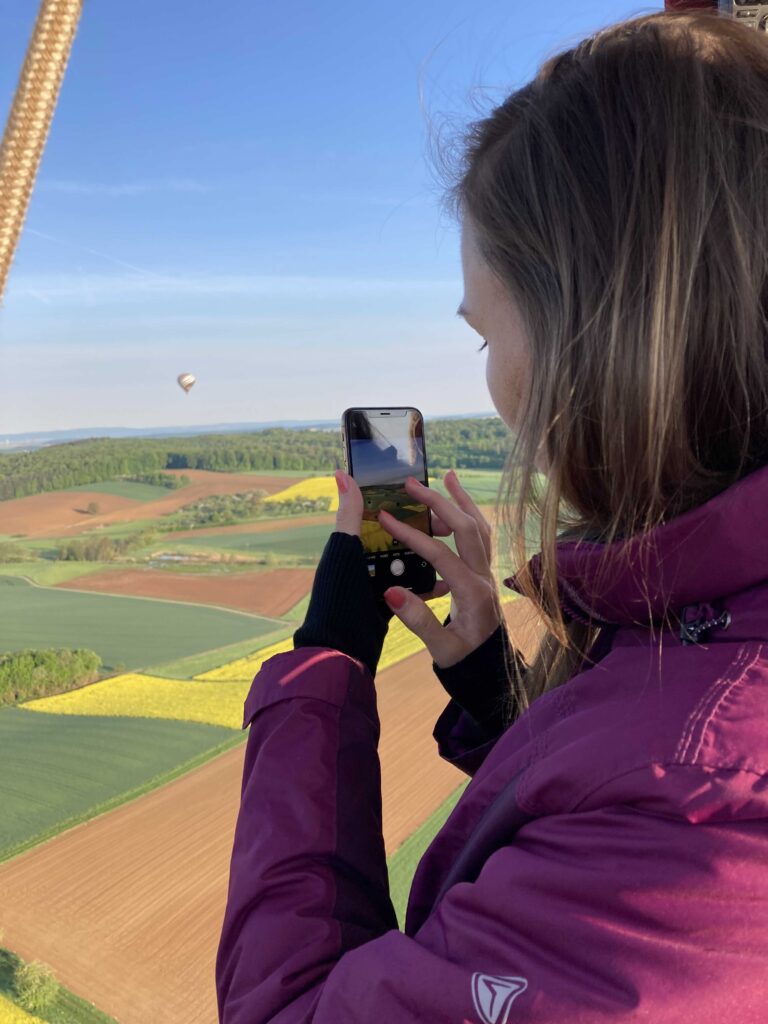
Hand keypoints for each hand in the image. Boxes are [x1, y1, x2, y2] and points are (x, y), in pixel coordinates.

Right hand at [376, 470, 503, 669]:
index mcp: (473, 594)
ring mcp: (488, 574)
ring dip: (462, 501)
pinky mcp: (485, 575)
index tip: (385, 518)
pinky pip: (481, 537)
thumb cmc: (466, 663)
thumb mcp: (441, 649)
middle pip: (466, 528)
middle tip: (411, 484)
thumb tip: (392, 592)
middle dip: (438, 503)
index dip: (412, 535)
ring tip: (446, 477)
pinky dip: (470, 515)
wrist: (493, 673)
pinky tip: (458, 506)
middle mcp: (484, 578)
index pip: (440, 554)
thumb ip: (418, 621)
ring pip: (480, 527)